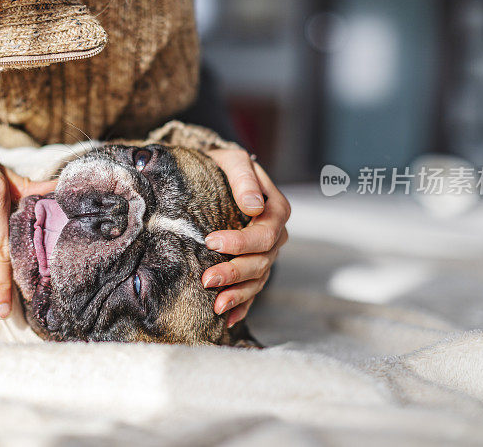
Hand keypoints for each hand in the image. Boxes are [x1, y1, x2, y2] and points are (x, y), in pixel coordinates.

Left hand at [202, 149, 289, 326]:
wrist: (215, 176)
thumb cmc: (222, 166)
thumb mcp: (231, 161)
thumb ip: (243, 178)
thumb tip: (253, 206)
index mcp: (275, 210)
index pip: (263, 233)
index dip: (239, 242)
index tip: (211, 242)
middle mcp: (275, 235)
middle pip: (261, 261)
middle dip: (234, 273)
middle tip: (206, 279)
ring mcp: (266, 254)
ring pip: (257, 280)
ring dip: (238, 295)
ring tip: (216, 306)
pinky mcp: (253, 267)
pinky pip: (251, 291)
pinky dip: (241, 306)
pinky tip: (227, 319)